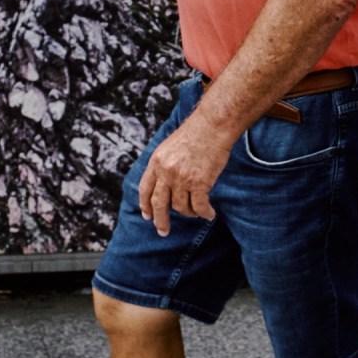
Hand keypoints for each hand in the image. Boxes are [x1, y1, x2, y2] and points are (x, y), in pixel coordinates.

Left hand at [138, 117, 231, 235]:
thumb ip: (164, 163)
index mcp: (156, 162)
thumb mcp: (170, 146)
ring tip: (197, 213)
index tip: (147, 215)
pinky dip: (204, 213)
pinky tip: (209, 214)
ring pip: (180, 206)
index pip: (145, 188)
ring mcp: (182, 178)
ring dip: (189, 213)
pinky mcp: (199, 183)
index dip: (145, 204)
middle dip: (160, 220)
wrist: (212, 126)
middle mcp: (166, 172)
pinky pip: (199, 206)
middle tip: (163, 231)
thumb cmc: (196, 132)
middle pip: (159, 203)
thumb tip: (164, 182)